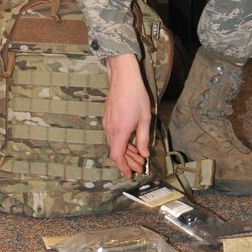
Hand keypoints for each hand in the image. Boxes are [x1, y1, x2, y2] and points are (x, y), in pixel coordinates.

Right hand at [103, 53, 151, 177]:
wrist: (123, 77)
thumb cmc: (136, 95)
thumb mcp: (145, 118)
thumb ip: (143, 138)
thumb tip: (144, 154)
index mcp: (120, 131)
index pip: (117, 156)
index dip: (123, 168)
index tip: (131, 174)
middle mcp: (110, 129)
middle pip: (115, 152)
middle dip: (128, 162)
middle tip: (140, 166)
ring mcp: (107, 123)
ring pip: (114, 144)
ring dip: (125, 152)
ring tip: (138, 156)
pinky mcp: (107, 118)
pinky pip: (113, 136)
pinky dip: (121, 143)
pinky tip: (131, 143)